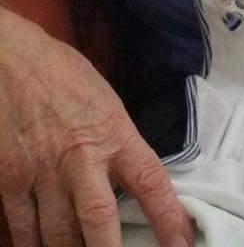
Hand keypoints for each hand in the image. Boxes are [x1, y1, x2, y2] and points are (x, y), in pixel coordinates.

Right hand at [0, 8, 192, 246]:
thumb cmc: (66, 77)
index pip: (150, 181)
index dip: (169, 218)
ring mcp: (41, 171)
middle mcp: (80, 157)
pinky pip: (21, 230)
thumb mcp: (107, 103)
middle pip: (98, 221)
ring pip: (57, 236)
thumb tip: (135, 185)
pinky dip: (32, 246)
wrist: (14, 60)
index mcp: (114, 133)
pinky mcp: (9, 179)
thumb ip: (120, 144)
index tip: (182, 245)